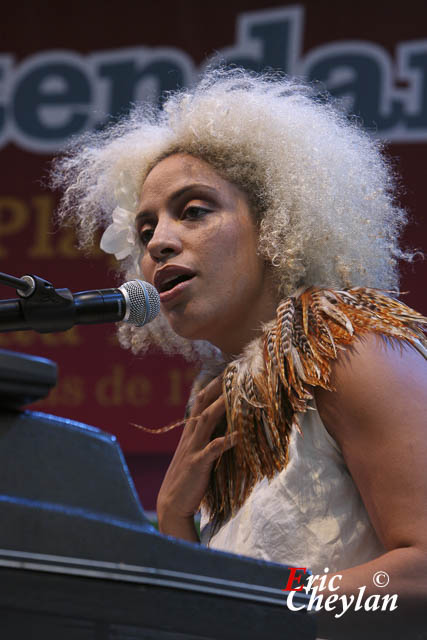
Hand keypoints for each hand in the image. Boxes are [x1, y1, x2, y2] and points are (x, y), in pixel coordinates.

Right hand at [156, 375, 237, 539]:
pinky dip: (226, 441)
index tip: (227, 371)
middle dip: (217, 388)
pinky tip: (239, 435)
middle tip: (232, 372)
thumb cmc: (187, 480)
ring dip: (221, 407)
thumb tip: (225, 425)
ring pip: (207, 421)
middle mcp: (190, 436)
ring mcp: (193, 449)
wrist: (172, 505)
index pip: (200, 402)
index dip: (212, 386)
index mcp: (190, 433)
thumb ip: (206, 438)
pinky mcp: (198, 464)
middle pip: (202, 405)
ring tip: (236, 394)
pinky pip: (213, 449)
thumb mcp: (195, 454)